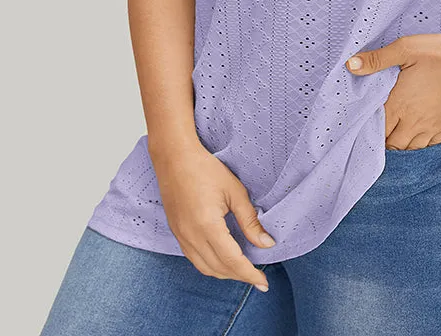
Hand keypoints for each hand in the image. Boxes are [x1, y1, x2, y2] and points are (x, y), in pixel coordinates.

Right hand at [150, 139, 273, 287]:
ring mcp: (181, 236)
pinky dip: (211, 266)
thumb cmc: (206, 169)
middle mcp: (191, 236)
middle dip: (239, 276)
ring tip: (243, 271)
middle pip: (218, 269)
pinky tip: (223, 260)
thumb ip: (250, 221)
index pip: (232, 261)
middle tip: (258, 278)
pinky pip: (194, 259)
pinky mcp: (177, 233)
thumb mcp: (234, 191)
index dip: (249, 274)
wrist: (174, 158)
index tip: (263, 283)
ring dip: (225, 273)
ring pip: (205, 268)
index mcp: (207, 226)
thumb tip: (266, 244)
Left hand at [345, 33, 440, 149]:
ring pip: (410, 148)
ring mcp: (432, 127)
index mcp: (399, 103)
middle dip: (383, 141)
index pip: (377, 127)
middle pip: (392, 144)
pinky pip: (429, 146)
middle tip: (378, 132)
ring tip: (394, 138)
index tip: (363, 126)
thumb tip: (350, 65)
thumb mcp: (407, 48)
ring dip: (400, 146)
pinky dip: (420, 146)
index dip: (368, 130)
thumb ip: (378, 59)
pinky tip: (417, 138)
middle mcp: (413, 121)